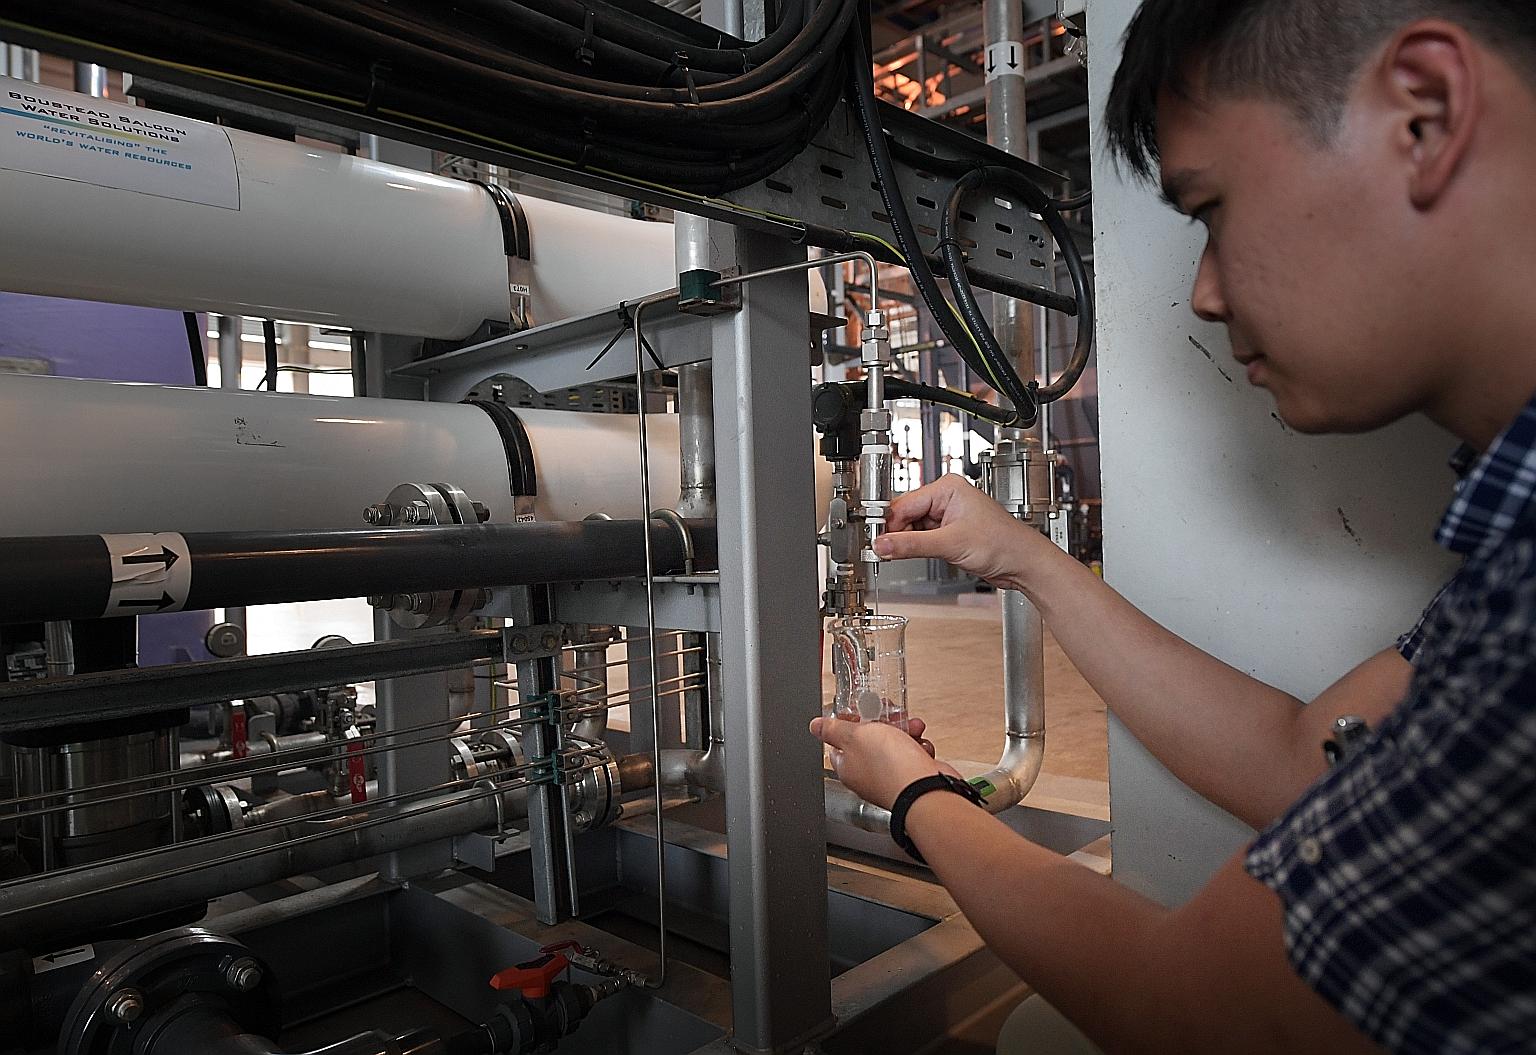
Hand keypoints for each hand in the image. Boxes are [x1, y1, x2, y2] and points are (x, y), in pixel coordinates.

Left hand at [811, 715, 958, 810]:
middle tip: (890, 715)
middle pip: (870, 739)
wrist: (927, 790)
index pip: (840, 740)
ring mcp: (891, 776)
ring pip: (895, 744)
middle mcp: (868, 773)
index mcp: (847, 766)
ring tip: (912, 727)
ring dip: (905, 730)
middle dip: (883, 721)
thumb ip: (833, 729)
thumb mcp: (855, 736)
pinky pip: (913, 755)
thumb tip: (815, 726)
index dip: (850, 721)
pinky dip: (919, 746)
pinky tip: (921, 745)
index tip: (860, 710)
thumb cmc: (890, 768)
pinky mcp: (912, 777)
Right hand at [873, 475, 1047, 590]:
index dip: (888, 524)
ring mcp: (947, 516)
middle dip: (895, 535)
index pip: (903, 504)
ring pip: (911, 529)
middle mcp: (946, 498)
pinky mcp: (948, 533)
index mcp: (947, 488)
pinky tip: (915, 556)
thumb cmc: (1003, 543)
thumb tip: (882, 544)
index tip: (874, 541)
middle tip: (883, 552)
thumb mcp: (950, 544)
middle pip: (904, 516)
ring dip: (905, 543)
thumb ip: (912, 545)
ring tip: (900, 556)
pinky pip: (922, 538)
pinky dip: (915, 549)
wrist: (1023, 563)